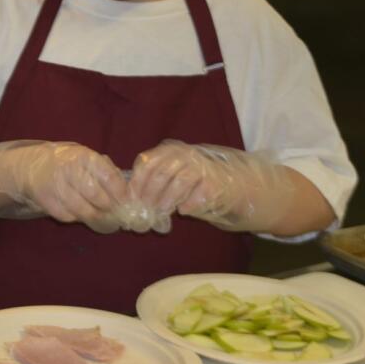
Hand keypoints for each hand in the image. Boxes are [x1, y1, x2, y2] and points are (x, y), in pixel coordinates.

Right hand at [0, 141, 126, 230]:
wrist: (32, 167)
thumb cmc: (68, 163)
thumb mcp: (87, 158)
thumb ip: (106, 172)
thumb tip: (128, 193)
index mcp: (84, 156)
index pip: (108, 176)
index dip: (121, 192)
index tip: (127, 201)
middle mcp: (69, 170)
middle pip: (97, 198)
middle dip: (111, 209)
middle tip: (119, 216)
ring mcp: (56, 186)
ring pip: (84, 211)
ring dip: (97, 219)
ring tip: (106, 221)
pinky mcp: (46, 201)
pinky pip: (69, 216)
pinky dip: (78, 218)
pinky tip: (82, 214)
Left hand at [129, 140, 295, 231]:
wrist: (234, 186)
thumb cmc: (195, 183)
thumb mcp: (172, 175)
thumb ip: (154, 181)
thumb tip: (130, 199)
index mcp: (169, 151)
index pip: (146, 163)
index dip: (136, 183)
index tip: (131, 200)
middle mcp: (185, 154)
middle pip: (159, 173)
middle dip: (149, 195)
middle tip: (145, 210)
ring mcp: (202, 167)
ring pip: (178, 182)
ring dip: (166, 200)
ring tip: (162, 212)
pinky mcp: (216, 183)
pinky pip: (198, 194)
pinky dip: (188, 204)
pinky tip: (184, 211)